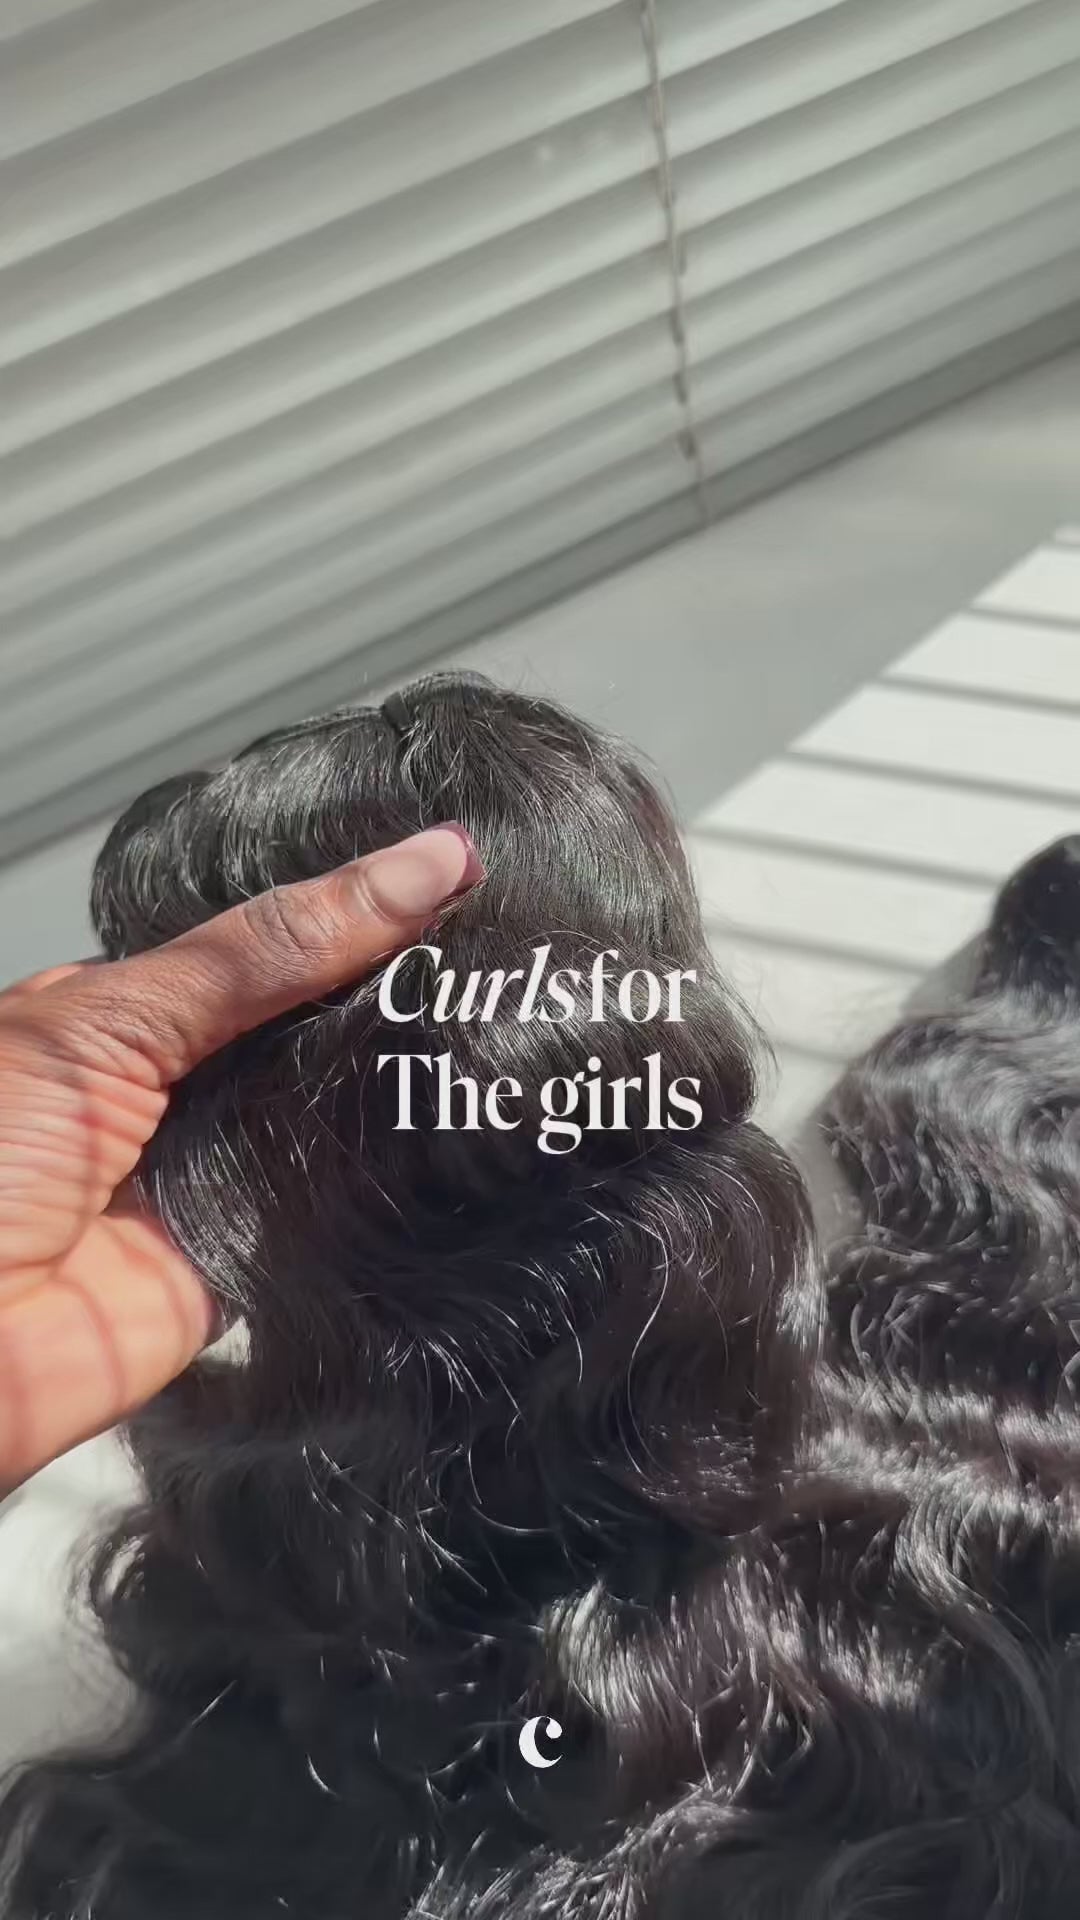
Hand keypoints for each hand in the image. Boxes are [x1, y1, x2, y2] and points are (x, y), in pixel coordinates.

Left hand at [0, 825, 479, 1489]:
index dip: (354, 915)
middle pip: (309, 1032)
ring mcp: (213, 1179)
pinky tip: (464, 1121)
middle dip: (392, 997)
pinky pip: (336, 1213)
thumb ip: (265, 953)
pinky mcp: (249, 1266)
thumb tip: (423, 865)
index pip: (265, 949)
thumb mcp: (114, 1016)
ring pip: (333, 1117)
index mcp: (123, 1012)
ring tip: (507, 1016)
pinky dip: (387, 1180)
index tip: (461, 872)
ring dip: (398, 1082)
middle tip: (503, 948)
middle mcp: (174, 1092)